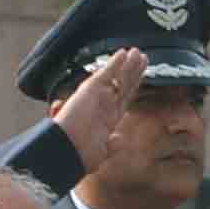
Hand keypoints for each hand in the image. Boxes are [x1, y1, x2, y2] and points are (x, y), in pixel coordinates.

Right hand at [48, 46, 149, 173]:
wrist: (66, 151)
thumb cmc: (79, 156)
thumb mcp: (101, 153)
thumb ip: (112, 145)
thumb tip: (119, 138)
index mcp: (107, 120)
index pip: (124, 98)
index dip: (133, 86)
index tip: (140, 77)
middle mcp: (103, 106)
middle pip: (123, 84)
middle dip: (133, 71)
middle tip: (143, 57)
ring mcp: (97, 97)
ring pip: (117, 77)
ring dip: (128, 65)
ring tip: (139, 52)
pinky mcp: (90, 90)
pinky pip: (105, 73)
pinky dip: (114, 63)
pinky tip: (124, 53)